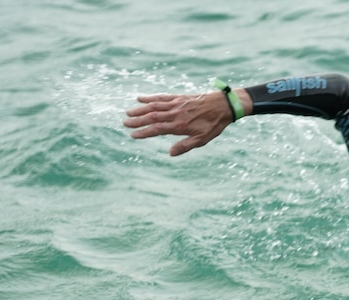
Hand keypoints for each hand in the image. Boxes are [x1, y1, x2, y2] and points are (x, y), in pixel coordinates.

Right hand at [123, 90, 238, 155]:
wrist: (224, 105)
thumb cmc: (214, 124)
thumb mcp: (202, 139)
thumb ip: (185, 146)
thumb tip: (170, 153)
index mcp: (179, 125)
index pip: (157, 129)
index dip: (143, 132)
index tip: (133, 135)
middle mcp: (175, 113)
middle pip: (152, 116)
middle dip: (137, 120)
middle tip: (124, 123)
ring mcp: (176, 104)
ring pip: (154, 106)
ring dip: (140, 109)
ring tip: (128, 112)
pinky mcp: (179, 97)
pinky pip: (161, 97)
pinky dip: (150, 97)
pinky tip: (140, 97)